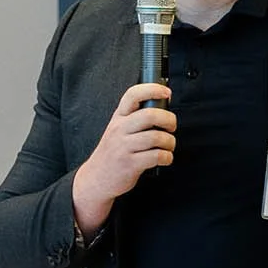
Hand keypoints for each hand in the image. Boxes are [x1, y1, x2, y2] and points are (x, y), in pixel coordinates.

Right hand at [71, 83, 175, 236]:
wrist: (96, 177)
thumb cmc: (112, 152)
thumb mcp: (117, 129)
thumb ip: (135, 118)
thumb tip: (162, 109)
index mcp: (118, 117)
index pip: (133, 95)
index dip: (152, 89)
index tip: (166, 92)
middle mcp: (120, 130)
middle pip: (150, 115)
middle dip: (169, 119)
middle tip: (171, 126)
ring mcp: (124, 147)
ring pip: (156, 137)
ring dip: (170, 142)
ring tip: (168, 146)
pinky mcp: (130, 164)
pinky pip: (156, 156)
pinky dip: (167, 157)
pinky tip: (165, 158)